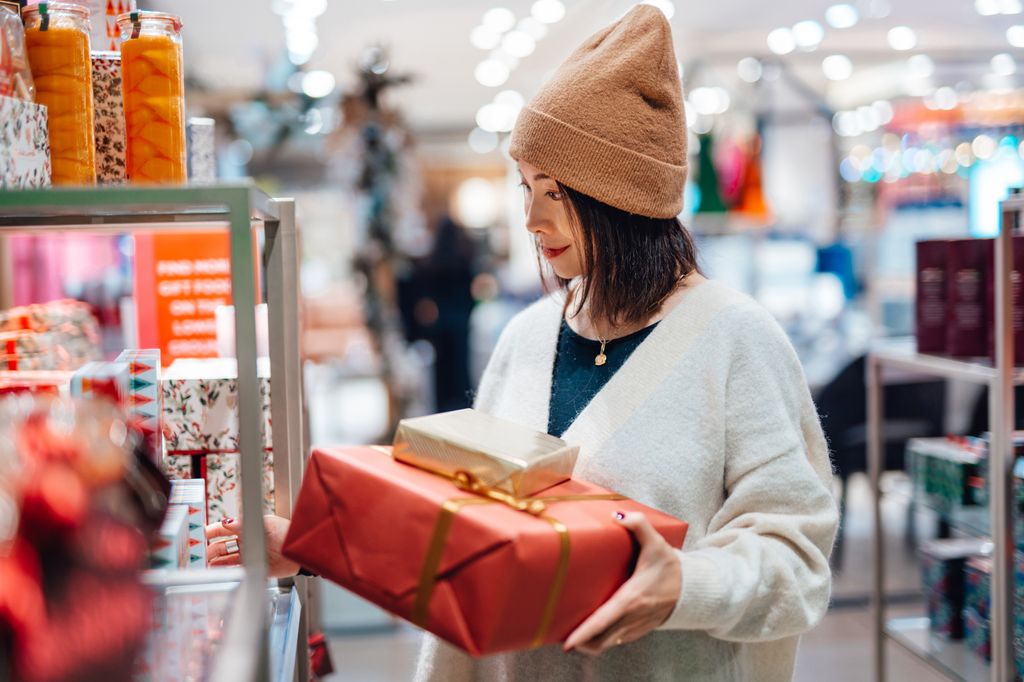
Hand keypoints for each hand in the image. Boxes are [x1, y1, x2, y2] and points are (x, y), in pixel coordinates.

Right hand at [205, 515, 299, 578]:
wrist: (300, 550)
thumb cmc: (286, 533)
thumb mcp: (264, 524)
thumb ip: (244, 524)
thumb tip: (227, 522)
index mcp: (248, 527)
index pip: (225, 529)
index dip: (212, 531)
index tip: (200, 534)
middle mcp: (246, 541)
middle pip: (222, 546)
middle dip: (210, 549)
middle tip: (200, 553)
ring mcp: (249, 555)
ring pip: (226, 559)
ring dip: (215, 562)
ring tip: (206, 565)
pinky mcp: (254, 568)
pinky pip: (235, 571)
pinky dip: (225, 572)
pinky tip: (217, 572)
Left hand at [563, 512, 681, 654]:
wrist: (693, 589)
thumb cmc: (671, 567)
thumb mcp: (657, 543)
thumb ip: (639, 525)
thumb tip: (617, 515)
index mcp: (632, 598)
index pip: (604, 621)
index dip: (584, 633)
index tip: (567, 642)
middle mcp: (632, 617)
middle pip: (600, 640)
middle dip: (580, 643)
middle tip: (560, 636)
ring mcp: (636, 627)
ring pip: (607, 644)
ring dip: (589, 644)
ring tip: (572, 636)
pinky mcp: (639, 631)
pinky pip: (616, 641)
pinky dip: (601, 640)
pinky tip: (591, 632)